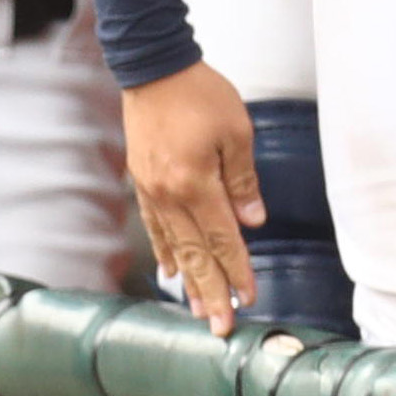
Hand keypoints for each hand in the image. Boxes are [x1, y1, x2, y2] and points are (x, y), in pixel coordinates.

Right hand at [121, 64, 267, 333]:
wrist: (154, 67)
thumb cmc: (200, 94)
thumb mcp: (236, 132)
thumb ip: (243, 181)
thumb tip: (253, 222)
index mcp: (195, 183)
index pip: (222, 238)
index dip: (237, 270)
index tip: (249, 298)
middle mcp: (169, 194)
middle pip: (194, 254)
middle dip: (210, 292)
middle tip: (220, 327)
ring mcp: (151, 190)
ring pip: (173, 246)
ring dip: (187, 281)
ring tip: (197, 311)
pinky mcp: (142, 181)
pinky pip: (154, 227)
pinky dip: (165, 252)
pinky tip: (170, 272)